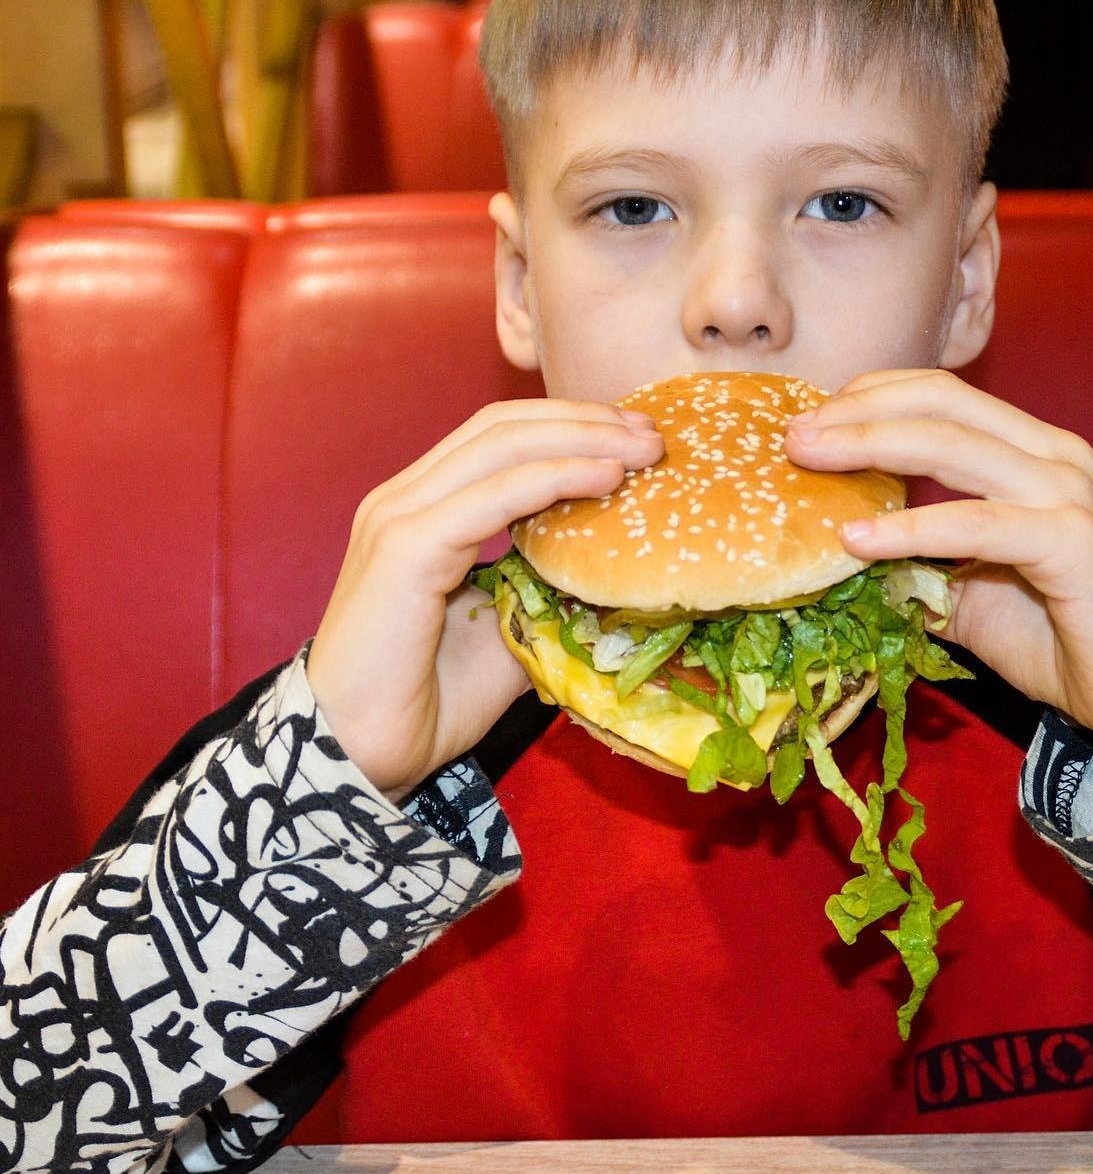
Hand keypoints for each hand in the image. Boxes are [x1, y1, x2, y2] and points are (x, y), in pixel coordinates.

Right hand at [307, 400, 662, 801]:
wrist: (359, 754)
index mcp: (422, 509)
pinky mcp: (405, 547)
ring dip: (582, 438)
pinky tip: (606, 477)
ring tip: (643, 445)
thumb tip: (617, 579)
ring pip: (501, 446)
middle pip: (503, 426)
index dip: (570, 425)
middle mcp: (404, 498)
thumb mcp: (510, 632)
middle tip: (652, 431)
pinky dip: (555, 477)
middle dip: (585, 419)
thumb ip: (548, 591)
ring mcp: (399, 517)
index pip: (499, 437)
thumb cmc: (429, 701)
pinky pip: (493, 495)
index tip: (635, 437)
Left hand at [785, 369, 1092, 780]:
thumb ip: (913, 561)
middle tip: (792, 435)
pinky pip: (977, 524)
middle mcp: (1053, 456)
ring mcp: (1068, 492)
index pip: (940, 396)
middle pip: (940, 405)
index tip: (809, 420)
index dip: (869, 397)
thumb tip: (834, 555)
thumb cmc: (1058, 636)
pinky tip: (858, 539)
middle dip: (856, 412)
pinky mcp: (1074, 541)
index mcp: (1031, 451)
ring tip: (807, 461)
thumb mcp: (966, 592)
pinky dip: (911, 527)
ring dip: (870, 448)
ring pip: (955, 447)